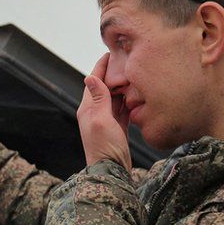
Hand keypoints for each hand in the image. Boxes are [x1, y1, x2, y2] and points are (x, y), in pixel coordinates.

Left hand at [77, 53, 131, 169]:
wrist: (111, 171)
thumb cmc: (104, 147)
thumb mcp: (101, 120)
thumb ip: (98, 99)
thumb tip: (90, 77)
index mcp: (88, 108)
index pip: (94, 81)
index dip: (101, 66)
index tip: (110, 53)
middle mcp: (95, 112)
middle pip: (104, 87)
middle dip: (114, 73)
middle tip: (126, 59)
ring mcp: (106, 120)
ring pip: (114, 97)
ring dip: (122, 86)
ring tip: (133, 72)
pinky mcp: (117, 128)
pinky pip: (122, 109)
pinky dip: (128, 100)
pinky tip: (135, 93)